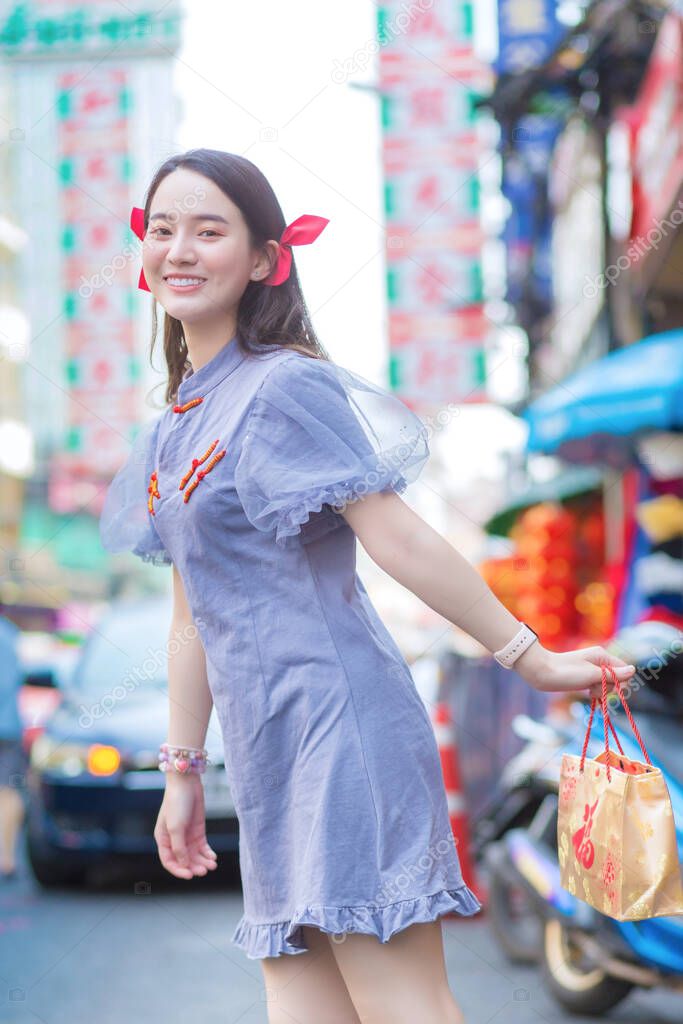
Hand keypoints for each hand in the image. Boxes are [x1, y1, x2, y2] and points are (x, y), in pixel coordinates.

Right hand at [154, 773, 218, 879]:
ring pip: (194, 855)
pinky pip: (202, 847)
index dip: (179, 870)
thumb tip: (184, 864)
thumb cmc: (176, 802)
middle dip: (194, 867)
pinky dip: (208, 853)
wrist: (187, 782)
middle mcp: (174, 839)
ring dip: (203, 862)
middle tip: (204, 870)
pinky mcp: (198, 830)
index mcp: (163, 839)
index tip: (190, 875)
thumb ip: (179, 847)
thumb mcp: (175, 826)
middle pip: (184, 860)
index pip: (169, 861)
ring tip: (212, 865)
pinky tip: (213, 857)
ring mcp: (187, 835)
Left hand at [513, 642, 635, 698]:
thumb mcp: (592, 675)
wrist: (542, 673)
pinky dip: (594, 692)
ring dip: (600, 691)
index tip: (608, 689)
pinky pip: (597, 686)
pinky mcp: (584, 677)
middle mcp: (598, 660)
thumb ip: (613, 674)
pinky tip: (587, 694)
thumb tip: (634, 670)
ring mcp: (591, 669)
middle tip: (593, 689)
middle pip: (616, 678)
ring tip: (588, 692)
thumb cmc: (566, 673)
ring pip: (606, 684)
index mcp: (602, 655)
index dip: (620, 682)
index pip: (624, 670)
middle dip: (608, 688)